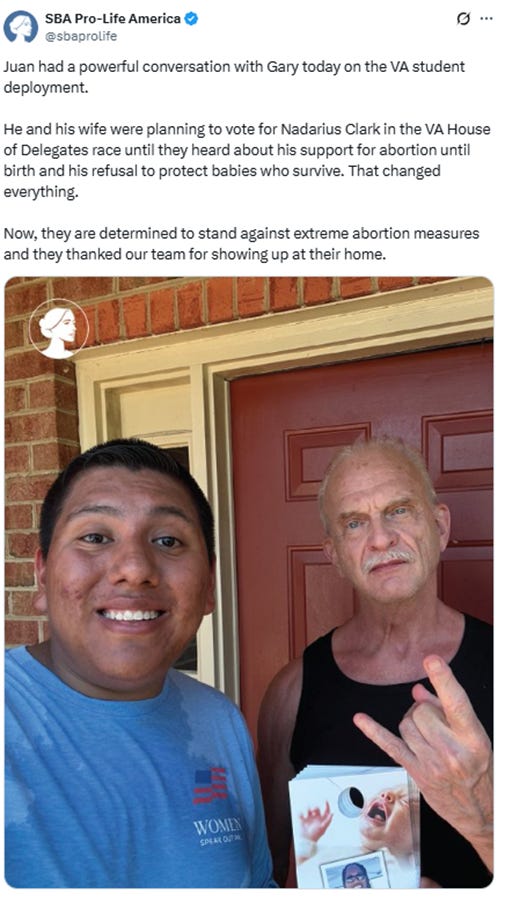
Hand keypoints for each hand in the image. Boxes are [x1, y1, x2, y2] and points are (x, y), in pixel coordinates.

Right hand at [299, 800, 332, 842]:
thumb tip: (332, 814)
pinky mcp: (302, 819)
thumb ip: (328, 821)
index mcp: (322, 820)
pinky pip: (301, 813)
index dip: (327, 806)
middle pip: (316, 808)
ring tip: (307, 815)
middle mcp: (316, 818)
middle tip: (313, 811)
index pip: (326, 811)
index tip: (326, 801)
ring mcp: (309, 818)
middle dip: (315, 808)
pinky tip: (302, 817)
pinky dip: (301, 814)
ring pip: (308, 809)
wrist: (306, 840)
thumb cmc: (315, 836)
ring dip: (307, 810)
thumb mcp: (323, 828)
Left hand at [353, 656, 492, 870]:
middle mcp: (453, 752)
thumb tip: (418, 690)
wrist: (482, 813)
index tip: (432, 660)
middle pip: (423, 712)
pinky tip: (360, 719)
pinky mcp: (416, 773)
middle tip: (435, 719)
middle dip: (425, 710)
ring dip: (412, 721)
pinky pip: (390, 746)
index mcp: (474, 740)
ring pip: (406, 724)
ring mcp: (432, 765)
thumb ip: (448, 711)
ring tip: (426, 731)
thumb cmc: (480, 770)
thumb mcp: (475, 738)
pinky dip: (373, 730)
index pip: (456, 704)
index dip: (444, 679)